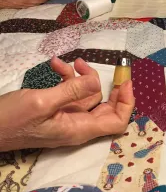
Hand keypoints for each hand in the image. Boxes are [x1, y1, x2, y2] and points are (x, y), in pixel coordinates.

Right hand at [0, 57, 134, 150]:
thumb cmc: (11, 120)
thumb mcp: (42, 102)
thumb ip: (72, 92)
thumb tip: (98, 82)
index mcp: (79, 129)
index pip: (117, 122)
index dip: (126, 102)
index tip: (125, 80)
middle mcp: (77, 126)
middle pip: (105, 106)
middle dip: (104, 84)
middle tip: (100, 66)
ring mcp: (66, 118)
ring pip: (86, 95)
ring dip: (80, 76)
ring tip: (68, 62)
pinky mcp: (54, 110)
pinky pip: (69, 93)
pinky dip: (66, 78)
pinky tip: (55, 65)